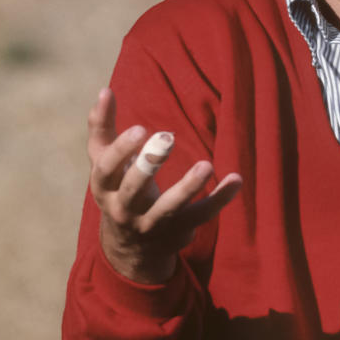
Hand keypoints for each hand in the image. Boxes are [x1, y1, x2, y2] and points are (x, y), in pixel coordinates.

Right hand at [87, 88, 242, 283]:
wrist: (131, 248)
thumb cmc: (119, 190)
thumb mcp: (105, 165)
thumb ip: (102, 128)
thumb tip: (105, 90)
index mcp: (105, 188)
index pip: (106, 170)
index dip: (120, 150)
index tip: (140, 128)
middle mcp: (125, 210)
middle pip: (134, 190)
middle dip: (150, 165)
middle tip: (168, 137)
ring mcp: (153, 223)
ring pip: (170, 208)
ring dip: (188, 187)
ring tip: (206, 165)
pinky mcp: (179, 231)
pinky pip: (202, 215)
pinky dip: (221, 198)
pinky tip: (236, 179)